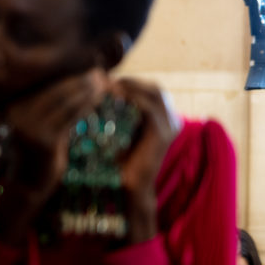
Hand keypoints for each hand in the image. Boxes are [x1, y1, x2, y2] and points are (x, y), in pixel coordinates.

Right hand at [0, 69, 106, 243]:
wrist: (28, 187)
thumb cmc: (39, 156)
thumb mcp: (40, 128)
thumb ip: (51, 110)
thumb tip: (76, 86)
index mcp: (17, 108)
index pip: (48, 87)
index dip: (70, 78)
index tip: (88, 71)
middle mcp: (20, 114)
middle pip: (56, 91)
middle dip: (80, 80)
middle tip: (100, 72)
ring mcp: (30, 127)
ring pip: (64, 102)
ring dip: (86, 90)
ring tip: (104, 83)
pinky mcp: (44, 140)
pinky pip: (70, 118)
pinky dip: (86, 106)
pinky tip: (99, 101)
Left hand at [109, 78, 179, 243]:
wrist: (125, 186)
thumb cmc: (114, 159)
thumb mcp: (114, 129)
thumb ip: (112, 110)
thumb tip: (94, 86)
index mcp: (161, 118)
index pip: (148, 88)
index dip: (127, 80)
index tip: (102, 78)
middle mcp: (170, 120)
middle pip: (152, 87)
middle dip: (128, 80)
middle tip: (103, 78)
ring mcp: (170, 126)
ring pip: (153, 92)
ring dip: (129, 85)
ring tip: (106, 84)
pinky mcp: (163, 133)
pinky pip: (150, 107)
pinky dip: (131, 97)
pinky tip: (112, 95)